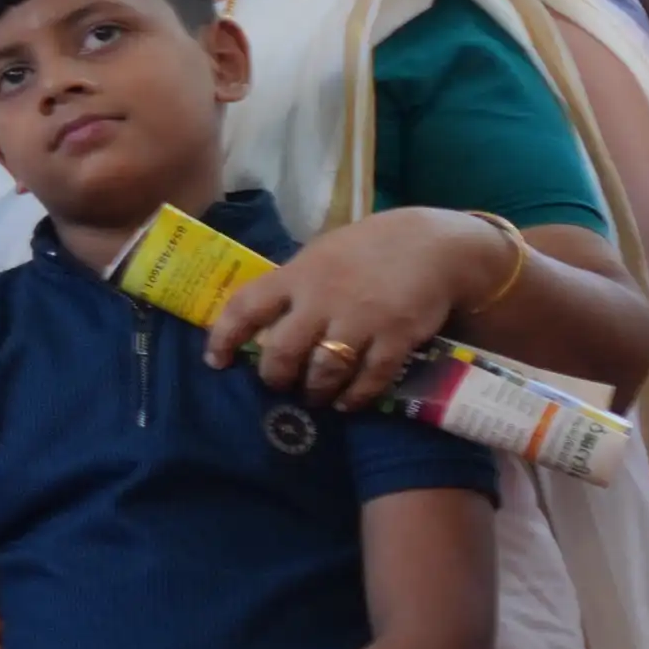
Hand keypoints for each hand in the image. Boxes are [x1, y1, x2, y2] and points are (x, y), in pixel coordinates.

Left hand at [206, 209, 484, 409]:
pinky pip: (369, 378)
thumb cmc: (368, 250)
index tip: (215, 362)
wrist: (433, 245)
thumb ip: (294, 285)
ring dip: (314, 391)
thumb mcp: (320, 255)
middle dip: (275, 376)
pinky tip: (348, 403)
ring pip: (324, 370)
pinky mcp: (396, 337)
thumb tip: (261, 318)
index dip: (224, 337)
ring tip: (314, 396)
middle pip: (283, 351)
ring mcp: (360, 319)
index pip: (246, 307)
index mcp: (298, 274)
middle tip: (278, 384)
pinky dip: (354, 397)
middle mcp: (323, 298)